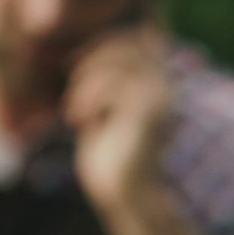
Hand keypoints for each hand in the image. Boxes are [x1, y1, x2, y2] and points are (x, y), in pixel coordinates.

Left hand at [67, 26, 176, 217]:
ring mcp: (159, 103)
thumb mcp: (102, 112)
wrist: (123, 193)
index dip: (106, 42)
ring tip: (74, 107)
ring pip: (119, 64)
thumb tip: (80, 57)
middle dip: (93, 55)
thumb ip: (103, 85)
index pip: (141, 41)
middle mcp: (164, 90)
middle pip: (130, 45)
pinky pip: (114, 88)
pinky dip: (88, 99)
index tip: (73, 62)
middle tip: (69, 76)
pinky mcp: (146, 117)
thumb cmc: (108, 155)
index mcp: (157, 87)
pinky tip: (78, 121)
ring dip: (87, 80)